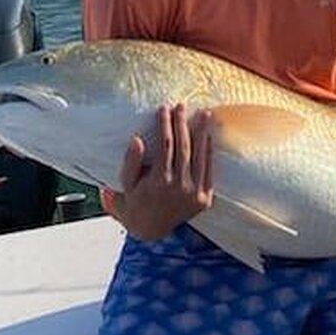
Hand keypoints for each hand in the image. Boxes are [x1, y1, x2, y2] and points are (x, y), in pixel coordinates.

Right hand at [105, 104, 213, 240]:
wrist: (151, 229)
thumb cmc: (136, 201)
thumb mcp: (126, 183)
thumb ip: (131, 161)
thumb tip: (137, 139)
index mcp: (158, 182)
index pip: (165, 145)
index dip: (165, 124)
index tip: (164, 108)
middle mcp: (179, 188)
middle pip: (183, 147)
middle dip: (182, 124)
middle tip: (181, 106)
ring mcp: (194, 194)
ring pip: (199, 156)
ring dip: (202, 132)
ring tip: (205, 113)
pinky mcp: (205, 199)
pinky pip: (208, 170)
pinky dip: (209, 152)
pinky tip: (208, 136)